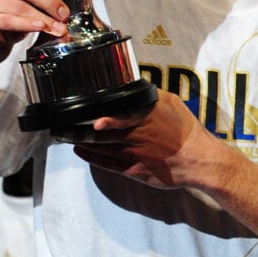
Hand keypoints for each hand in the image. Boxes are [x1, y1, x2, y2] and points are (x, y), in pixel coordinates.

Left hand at [59, 90, 209, 189]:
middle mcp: (136, 135)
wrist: (199, 160)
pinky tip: (80, 150)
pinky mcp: (133, 170)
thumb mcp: (172, 104)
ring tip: (63, 135)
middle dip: (76, 130)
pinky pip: (106, 163)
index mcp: (146, 116)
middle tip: (58, 127)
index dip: (97, 116)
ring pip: (100, 147)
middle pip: (100, 133)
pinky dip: (91, 157)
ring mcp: (133, 154)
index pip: (116, 114)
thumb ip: (150, 96)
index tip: (79, 112)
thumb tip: (135, 87)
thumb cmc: (187, 131)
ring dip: (80, 141)